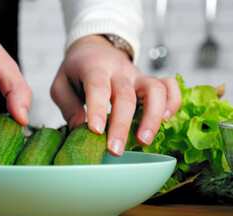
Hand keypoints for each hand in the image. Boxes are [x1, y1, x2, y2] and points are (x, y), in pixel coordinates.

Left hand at [51, 35, 180, 155]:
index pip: (97, 86)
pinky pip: (170, 86)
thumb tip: (78, 127)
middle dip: (122, 125)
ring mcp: (137, 75)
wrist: (95, 48)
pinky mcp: (150, 81)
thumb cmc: (76, 70)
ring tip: (144, 141)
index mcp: (93, 68)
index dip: (97, 109)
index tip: (96, 131)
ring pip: (155, 89)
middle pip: (125, 95)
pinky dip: (173, 103)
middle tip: (115, 150)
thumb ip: (67, 105)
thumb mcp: (60, 84)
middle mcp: (119, 71)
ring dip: (152, 117)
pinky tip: (165, 120)